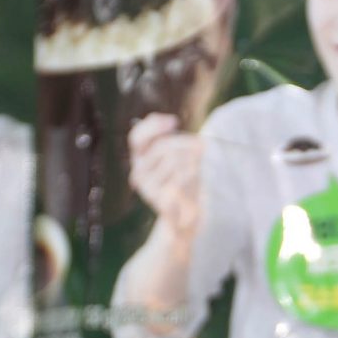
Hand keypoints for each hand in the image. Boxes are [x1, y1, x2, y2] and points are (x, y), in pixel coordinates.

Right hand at [128, 114, 204, 243]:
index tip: (174, 122)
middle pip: (161, 147)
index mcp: (139, 159)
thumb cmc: (183, 180)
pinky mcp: (160, 203)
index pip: (137, 138)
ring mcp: (148, 190)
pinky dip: (191, 174)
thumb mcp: (179, 156)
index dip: (154, 126)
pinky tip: (197, 175)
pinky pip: (178, 181)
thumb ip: (174, 139)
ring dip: (191, 159)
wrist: (186, 216)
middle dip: (184, 142)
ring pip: (172, 162)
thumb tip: (177, 125)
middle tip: (200, 145)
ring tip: (197, 164)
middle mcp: (138, 174)